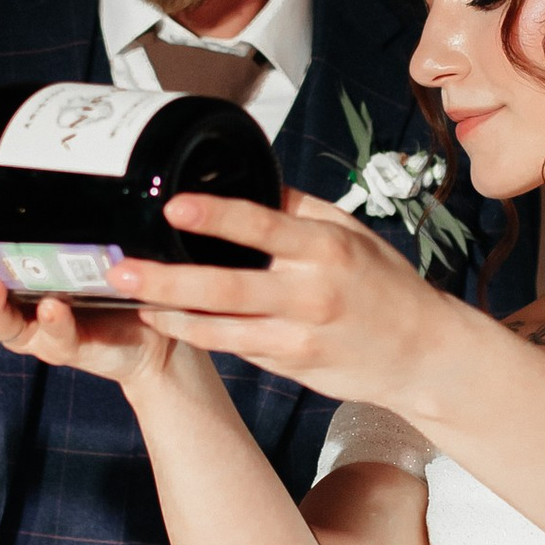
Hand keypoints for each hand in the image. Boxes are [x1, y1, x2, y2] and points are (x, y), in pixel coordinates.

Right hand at [0, 203, 185, 396]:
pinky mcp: (69, 345)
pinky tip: (56, 307)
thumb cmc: (102, 269)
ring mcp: (35, 324)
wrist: (150, 327)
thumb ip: (54, 186)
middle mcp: (6, 298)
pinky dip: (55, 323)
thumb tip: (46, 123)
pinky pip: (57, 339)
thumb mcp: (71, 221)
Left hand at [109, 189, 462, 409]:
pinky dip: (198, 334)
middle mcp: (312, 293)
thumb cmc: (383, 285)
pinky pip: (235, 347)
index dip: (216, 216)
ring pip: (223, 327)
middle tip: (122, 269)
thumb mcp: (350, 233)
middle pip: (228, 287)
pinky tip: (167, 319)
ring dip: (172, 313)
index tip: (173, 206)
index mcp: (326, 249)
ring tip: (129, 297)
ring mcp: (300, 336)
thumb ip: (297, 209)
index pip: (264, 226)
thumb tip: (247, 179)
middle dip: (169, 279)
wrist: (423, 353)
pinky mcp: (292, 364)